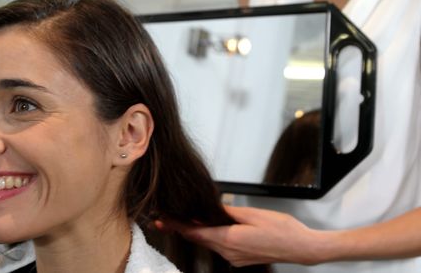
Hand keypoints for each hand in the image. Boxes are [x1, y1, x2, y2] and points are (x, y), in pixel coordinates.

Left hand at [153, 205, 327, 266]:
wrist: (303, 248)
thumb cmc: (283, 230)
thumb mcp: (253, 214)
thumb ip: (228, 212)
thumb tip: (210, 206)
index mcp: (229, 239)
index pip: (194, 233)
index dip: (175, 226)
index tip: (161, 219)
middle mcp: (228, 252)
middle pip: (198, 239)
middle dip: (181, 228)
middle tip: (163, 217)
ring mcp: (234, 258)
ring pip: (209, 243)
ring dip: (196, 232)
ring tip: (183, 219)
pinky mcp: (240, 259)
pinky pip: (220, 246)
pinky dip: (211, 237)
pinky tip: (209, 227)